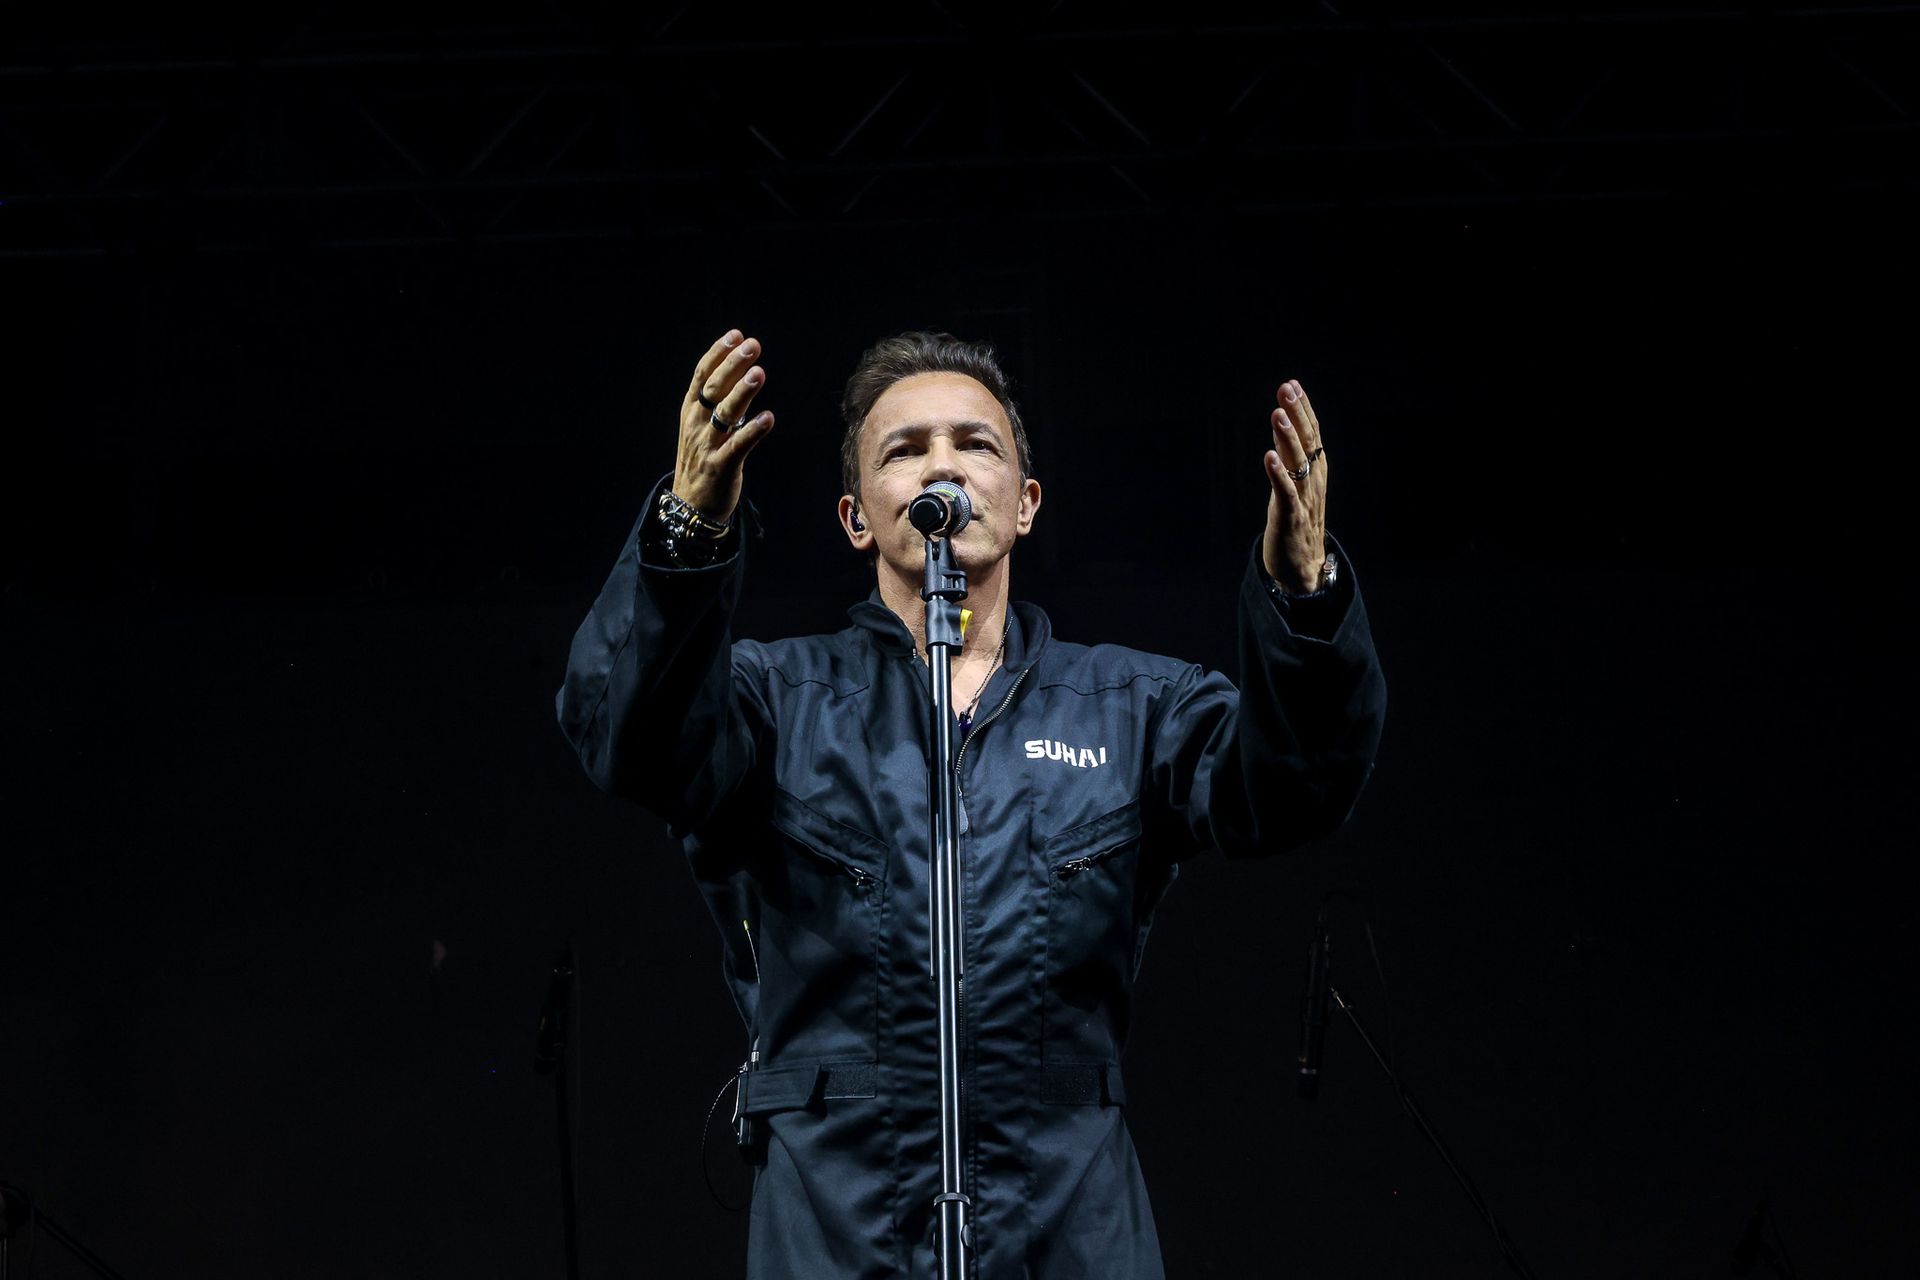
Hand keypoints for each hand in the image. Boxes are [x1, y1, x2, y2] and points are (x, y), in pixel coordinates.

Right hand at [673, 329, 775, 521]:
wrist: (690, 506)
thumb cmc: (703, 460)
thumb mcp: (704, 427)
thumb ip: (722, 401)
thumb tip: (743, 369)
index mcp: (690, 412)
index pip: (701, 376)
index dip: (718, 354)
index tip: (735, 335)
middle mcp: (695, 425)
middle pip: (713, 389)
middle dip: (733, 365)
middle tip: (752, 345)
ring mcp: (707, 446)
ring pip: (724, 414)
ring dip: (742, 392)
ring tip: (760, 373)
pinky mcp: (720, 467)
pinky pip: (738, 446)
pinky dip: (753, 431)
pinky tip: (769, 418)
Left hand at [1261, 378, 1328, 590]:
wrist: (1303, 569)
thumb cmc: (1297, 524)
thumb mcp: (1295, 484)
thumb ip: (1291, 456)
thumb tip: (1281, 425)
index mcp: (1316, 472)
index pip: (1312, 434)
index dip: (1304, 409)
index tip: (1293, 384)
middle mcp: (1313, 481)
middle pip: (1307, 442)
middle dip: (1296, 414)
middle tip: (1286, 389)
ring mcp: (1304, 499)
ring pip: (1298, 463)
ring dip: (1287, 437)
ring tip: (1277, 414)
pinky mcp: (1291, 518)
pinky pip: (1285, 493)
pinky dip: (1278, 474)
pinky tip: (1269, 456)